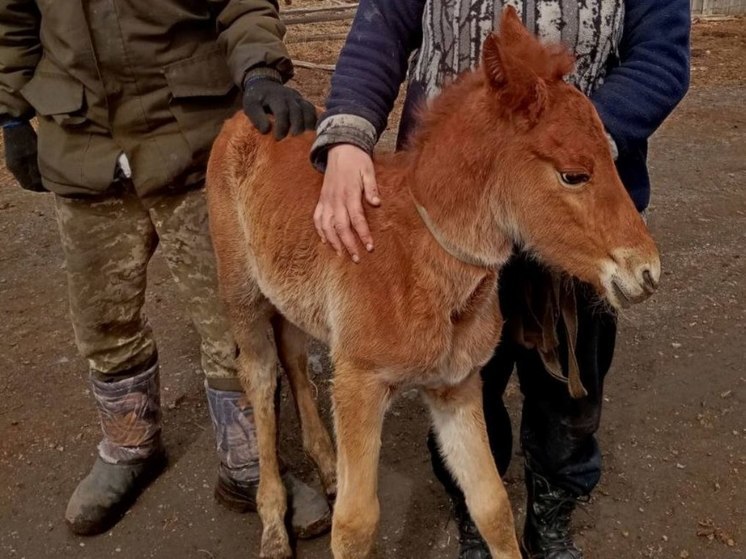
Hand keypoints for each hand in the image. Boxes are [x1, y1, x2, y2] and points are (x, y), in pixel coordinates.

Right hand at [3, 121, 44, 191]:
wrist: (14, 122)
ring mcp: (13, 163)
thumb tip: (46, 181)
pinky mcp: (15, 158)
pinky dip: (33, 173)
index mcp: (16, 167)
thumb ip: (39, 167)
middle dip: (39, 185)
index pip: (28, 185)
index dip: (40, 189)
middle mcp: (13, 167)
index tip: (51, 188)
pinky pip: (24, 171)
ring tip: (48, 178)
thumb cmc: (25, 136)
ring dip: (36, 179)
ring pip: (26, 178)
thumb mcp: (34, 152)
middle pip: (27, 183)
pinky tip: (42, 170)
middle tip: (52, 185)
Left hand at [242, 77, 316, 139]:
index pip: (282, 110)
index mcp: (275, 96)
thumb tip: (266, 130)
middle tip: (294, 141)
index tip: (278, 138)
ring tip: (306, 139)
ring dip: (308, 125)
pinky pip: (313, 111)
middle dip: (297, 127)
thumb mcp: (250, 106)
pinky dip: (315, 122)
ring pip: (308, 110)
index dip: (281, 125)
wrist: (265, 85)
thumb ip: (257, 117)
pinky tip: (313, 133)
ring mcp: (298, 98)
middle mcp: (289, 96)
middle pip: (297, 111)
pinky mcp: (303, 102)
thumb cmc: (257, 99)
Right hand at [314, 144, 379, 261]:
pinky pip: (317, 218)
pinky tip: (325, 242)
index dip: (363, 234)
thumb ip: (371, 188)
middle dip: (349, 244)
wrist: (340, 148)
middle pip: (341, 227)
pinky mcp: (321, 199)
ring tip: (341, 254)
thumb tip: (377, 203)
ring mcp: (326, 200)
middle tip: (357, 258)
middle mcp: (336, 199)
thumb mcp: (368, 170)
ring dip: (333, 242)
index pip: (357, 218)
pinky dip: (320, 231)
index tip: (369, 247)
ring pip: (327, 226)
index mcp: (350, 193)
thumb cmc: (357, 160)